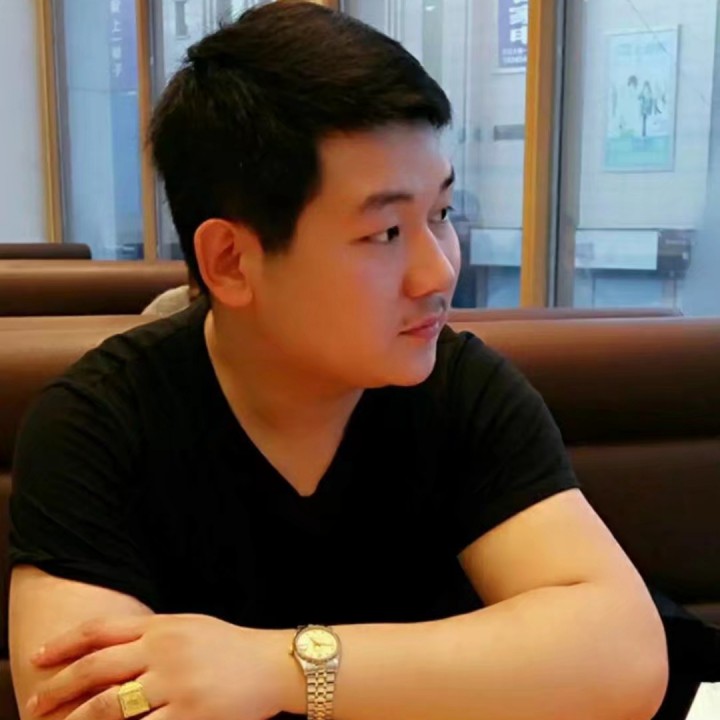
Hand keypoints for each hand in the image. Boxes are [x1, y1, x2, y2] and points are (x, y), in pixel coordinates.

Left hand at [27, 614, 297, 719]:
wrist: (275, 664)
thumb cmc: (231, 647)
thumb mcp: (190, 627)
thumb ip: (152, 633)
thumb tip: (108, 648)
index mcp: (163, 626)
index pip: (102, 630)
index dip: (65, 643)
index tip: (38, 658)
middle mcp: (165, 651)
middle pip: (97, 669)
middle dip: (59, 688)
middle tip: (34, 703)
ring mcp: (176, 683)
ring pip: (110, 706)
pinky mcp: (191, 714)